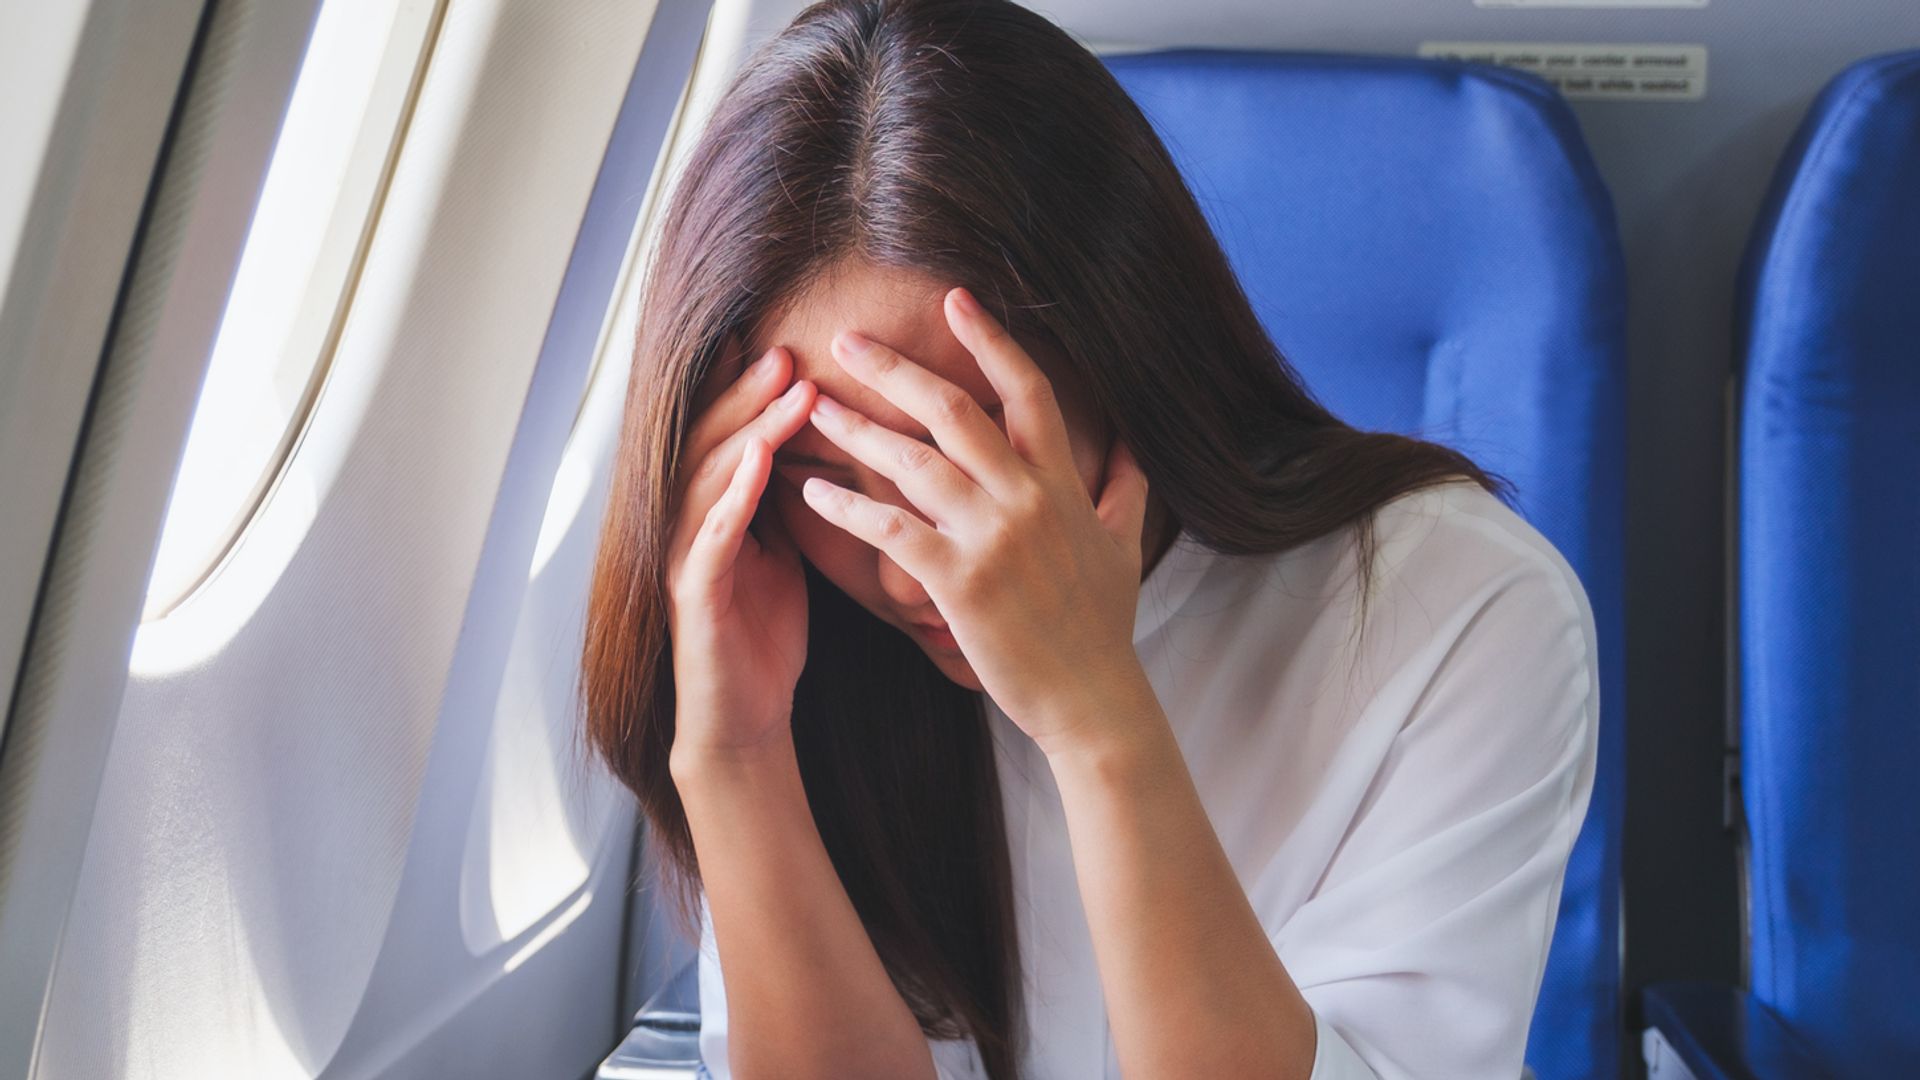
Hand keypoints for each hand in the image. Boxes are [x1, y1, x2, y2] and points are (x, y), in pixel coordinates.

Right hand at [664, 339, 818, 767]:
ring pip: (710, 477)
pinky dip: (733, 496)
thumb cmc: (764, 635)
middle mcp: (689, 524)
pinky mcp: (693, 595)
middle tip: (786, 350)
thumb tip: (826, 448)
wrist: (745, 717)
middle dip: (748, 394)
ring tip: (786, 391)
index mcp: (714, 510)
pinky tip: (758, 463)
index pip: (727, 435)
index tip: (779, 340)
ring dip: (749, 431)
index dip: (745, 388)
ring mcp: (686, 556)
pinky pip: (712, 536)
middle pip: (712, 442)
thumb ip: (789, 501)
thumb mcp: (785, 553)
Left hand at [797, 286, 1153, 753]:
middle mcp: (1026, 498)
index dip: (990, 340)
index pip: (1027, 391)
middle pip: (953, 411)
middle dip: (894, 369)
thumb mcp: (1123, 544)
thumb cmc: (1103, 625)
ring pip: (913, 462)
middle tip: (845, 340)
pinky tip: (810, 494)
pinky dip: (847, 509)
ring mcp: (992, 538)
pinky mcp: (960, 582)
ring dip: (856, 430)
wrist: (1093, 699)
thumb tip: (1133, 442)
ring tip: (812, 407)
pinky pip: (891, 531)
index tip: (955, 299)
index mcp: (1062, 482)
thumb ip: (1124, 485)